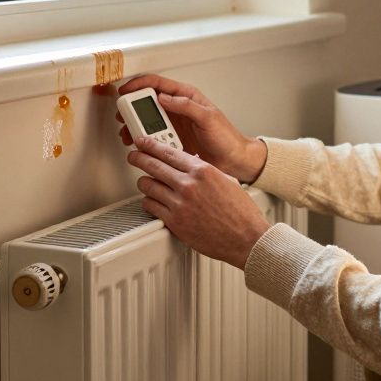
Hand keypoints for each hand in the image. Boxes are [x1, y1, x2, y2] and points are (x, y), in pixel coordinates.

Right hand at [116, 74, 266, 183]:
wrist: (233, 160)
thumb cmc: (226, 137)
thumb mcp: (208, 118)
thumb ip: (187, 106)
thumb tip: (165, 98)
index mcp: (186, 97)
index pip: (157, 83)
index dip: (138, 85)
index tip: (125, 92)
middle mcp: (178, 108)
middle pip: (148, 102)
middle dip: (132, 108)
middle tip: (123, 117)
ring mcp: (174, 124)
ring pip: (148, 120)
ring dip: (136, 126)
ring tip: (129, 134)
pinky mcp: (173, 139)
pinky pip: (153, 137)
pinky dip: (144, 139)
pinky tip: (141, 145)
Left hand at [128, 136, 270, 268]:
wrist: (246, 237)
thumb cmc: (240, 212)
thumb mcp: (226, 180)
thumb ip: (205, 172)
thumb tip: (191, 166)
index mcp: (202, 171)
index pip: (169, 152)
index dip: (151, 145)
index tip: (144, 142)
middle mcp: (189, 185)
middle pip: (153, 165)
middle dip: (140, 158)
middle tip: (134, 156)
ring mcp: (180, 203)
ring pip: (148, 186)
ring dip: (144, 182)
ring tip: (144, 181)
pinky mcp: (174, 221)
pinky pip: (151, 206)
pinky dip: (148, 202)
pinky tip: (152, 201)